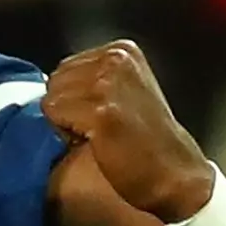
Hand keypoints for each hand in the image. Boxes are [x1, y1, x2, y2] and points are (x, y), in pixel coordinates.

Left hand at [43, 41, 213, 223]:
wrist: (173, 174)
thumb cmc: (148, 142)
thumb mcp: (126, 91)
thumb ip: (94, 79)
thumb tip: (51, 84)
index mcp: (122, 51)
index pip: (66, 67)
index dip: (75, 98)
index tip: (102, 116)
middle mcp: (116, 60)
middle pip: (56, 80)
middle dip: (67, 108)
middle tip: (98, 129)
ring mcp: (109, 84)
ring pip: (52, 97)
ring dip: (65, 123)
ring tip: (97, 136)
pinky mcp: (101, 111)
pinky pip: (54, 114)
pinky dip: (65, 134)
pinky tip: (94, 142)